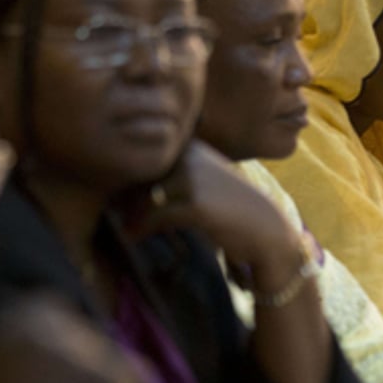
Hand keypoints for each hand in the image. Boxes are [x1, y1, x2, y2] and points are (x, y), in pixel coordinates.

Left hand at [128, 140, 301, 284]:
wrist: (265, 229)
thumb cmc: (232, 208)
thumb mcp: (204, 181)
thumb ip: (174, 176)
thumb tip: (130, 187)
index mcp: (192, 146)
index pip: (149, 157)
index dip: (131, 178)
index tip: (120, 197)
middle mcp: (191, 157)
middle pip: (142, 175)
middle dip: (126, 196)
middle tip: (117, 213)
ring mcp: (193, 179)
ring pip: (144, 196)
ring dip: (130, 214)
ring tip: (126, 226)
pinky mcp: (194, 204)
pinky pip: (155, 216)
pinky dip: (140, 228)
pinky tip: (134, 236)